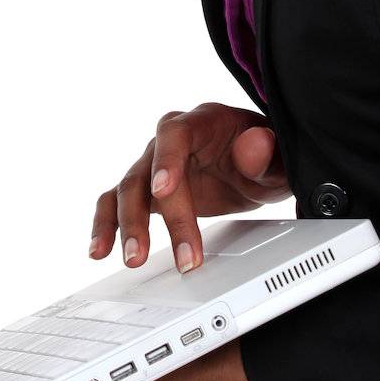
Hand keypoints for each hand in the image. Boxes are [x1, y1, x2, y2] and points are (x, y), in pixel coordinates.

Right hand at [90, 101, 289, 274]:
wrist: (259, 164)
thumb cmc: (267, 155)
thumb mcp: (280, 157)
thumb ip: (268, 152)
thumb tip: (253, 145)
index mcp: (202, 122)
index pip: (175, 134)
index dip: (165, 161)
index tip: (162, 192)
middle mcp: (171, 140)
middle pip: (145, 172)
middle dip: (146, 215)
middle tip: (153, 253)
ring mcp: (154, 164)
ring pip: (126, 190)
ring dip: (124, 225)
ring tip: (132, 259)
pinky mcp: (146, 189)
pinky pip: (116, 203)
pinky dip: (106, 225)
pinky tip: (100, 250)